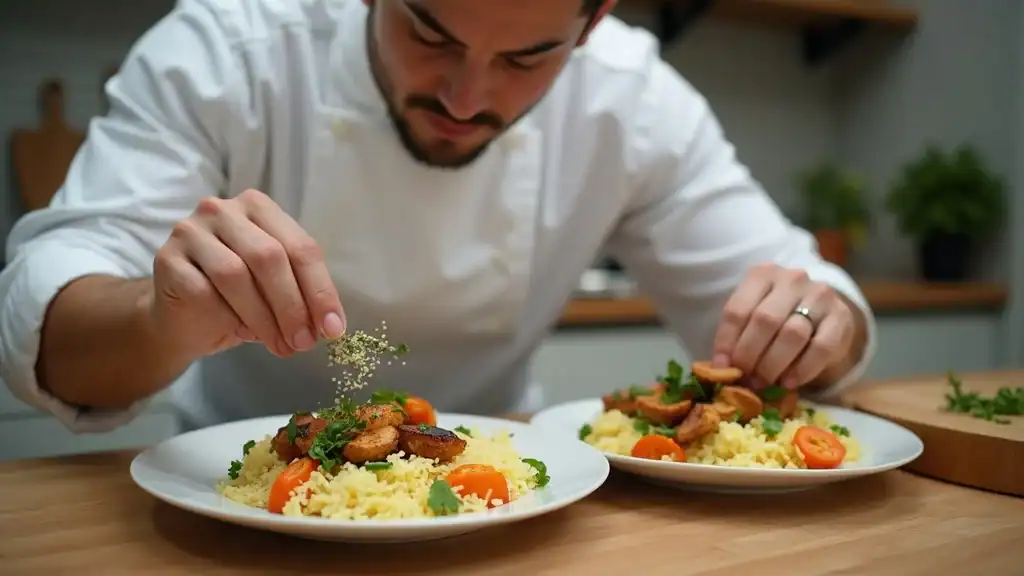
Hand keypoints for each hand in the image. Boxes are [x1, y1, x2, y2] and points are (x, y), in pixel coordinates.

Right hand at [152, 189, 345, 358]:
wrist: (182, 319)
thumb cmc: (237, 299)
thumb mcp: (276, 291)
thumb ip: (301, 296)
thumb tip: (329, 324)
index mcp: (259, 208)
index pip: (300, 247)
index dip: (320, 290)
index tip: (333, 328)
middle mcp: (223, 210)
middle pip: (269, 257)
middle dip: (292, 305)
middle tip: (304, 342)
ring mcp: (191, 231)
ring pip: (235, 274)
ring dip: (264, 317)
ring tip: (280, 346)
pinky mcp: (167, 259)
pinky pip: (203, 292)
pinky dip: (228, 318)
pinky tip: (240, 333)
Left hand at [711, 263, 855, 389]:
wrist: (820, 314)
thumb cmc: (778, 317)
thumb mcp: (753, 315)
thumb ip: (738, 335)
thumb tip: (722, 368)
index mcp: (762, 274)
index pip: (738, 309)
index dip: (727, 341)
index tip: (722, 367)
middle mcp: (792, 279)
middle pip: (765, 320)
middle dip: (750, 355)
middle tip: (744, 379)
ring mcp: (820, 295)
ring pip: (793, 334)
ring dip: (773, 364)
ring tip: (762, 383)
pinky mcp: (841, 316)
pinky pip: (821, 347)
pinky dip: (802, 369)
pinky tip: (789, 382)